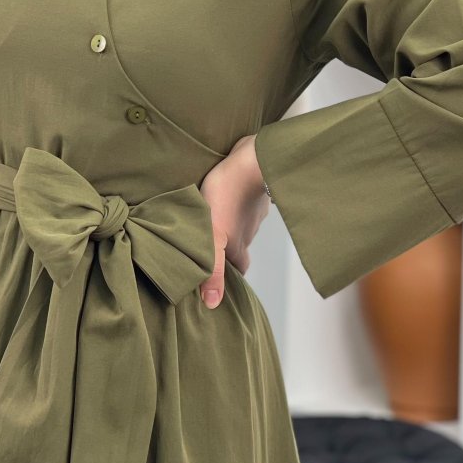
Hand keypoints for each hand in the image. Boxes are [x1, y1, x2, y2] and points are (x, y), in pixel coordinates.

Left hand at [197, 134, 270, 309]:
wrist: (252, 158)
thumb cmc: (228, 195)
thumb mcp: (213, 235)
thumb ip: (212, 269)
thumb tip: (212, 304)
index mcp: (239, 245)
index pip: (237, 269)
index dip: (229, 277)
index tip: (218, 281)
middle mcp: (249, 231)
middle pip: (239, 247)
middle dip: (226, 253)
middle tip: (208, 252)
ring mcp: (254, 210)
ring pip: (241, 226)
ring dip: (229, 228)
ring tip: (210, 225)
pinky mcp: (252, 191)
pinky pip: (243, 204)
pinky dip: (234, 206)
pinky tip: (224, 199)